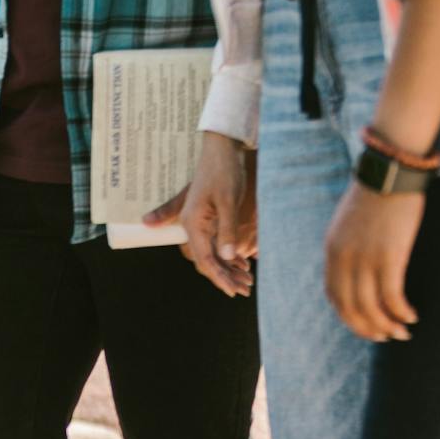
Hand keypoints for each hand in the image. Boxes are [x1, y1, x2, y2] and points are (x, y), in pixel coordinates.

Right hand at [146, 132, 256, 297]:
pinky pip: (215, 243)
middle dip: (225, 277)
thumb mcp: (228, 200)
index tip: (233, 290)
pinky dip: (228, 256)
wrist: (222, 148)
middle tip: (245, 289)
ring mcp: (199, 222)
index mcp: (193, 224)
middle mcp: (192, 226)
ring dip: (228, 268)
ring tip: (247, 280)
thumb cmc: (224, 171)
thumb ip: (227, 230)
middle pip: (206, 260)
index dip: (219, 277)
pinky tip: (244, 263)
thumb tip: (228, 258)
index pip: (205, 259)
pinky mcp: (208, 218)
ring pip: (211, 254)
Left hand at [324, 185, 425, 341]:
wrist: (390, 171)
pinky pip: (392, 297)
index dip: (349, 316)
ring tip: (402, 333)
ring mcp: (365, 260)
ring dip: (387, 326)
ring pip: (371, 308)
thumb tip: (357, 269)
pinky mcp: (389, 257)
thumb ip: (347, 247)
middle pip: (350, 308)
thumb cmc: (376, 193)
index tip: (364, 324)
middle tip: (385, 337)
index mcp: (332, 252)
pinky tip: (411, 316)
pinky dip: (401, 312)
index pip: (334, 296)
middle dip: (368, 328)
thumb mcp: (348, 223)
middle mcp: (344, 260)